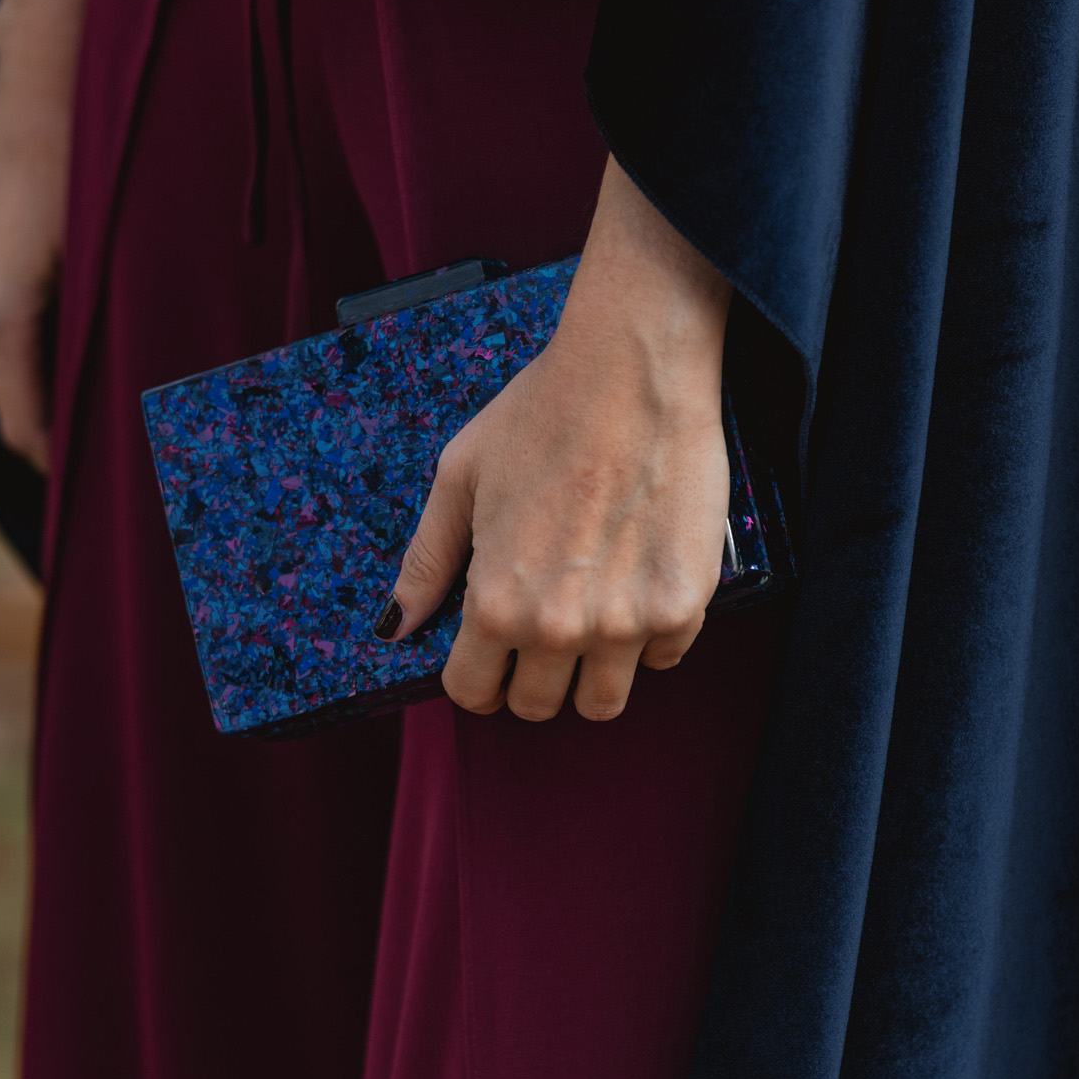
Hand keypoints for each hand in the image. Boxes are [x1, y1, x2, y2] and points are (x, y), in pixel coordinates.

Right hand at [0, 0, 116, 472]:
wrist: (55, 70)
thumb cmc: (104, 159)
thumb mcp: (127, 259)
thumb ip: (138, 336)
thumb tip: (182, 411)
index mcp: (1, 318)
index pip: (31, 438)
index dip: (80, 477)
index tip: (132, 507)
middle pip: (24, 417)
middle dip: (83, 447)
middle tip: (153, 478)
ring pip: (23, 380)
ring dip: (73, 405)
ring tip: (143, 429)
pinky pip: (19, 345)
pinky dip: (58, 367)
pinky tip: (113, 368)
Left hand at [378, 159, 732, 721]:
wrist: (634, 371)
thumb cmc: (541, 412)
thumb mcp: (460, 478)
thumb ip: (427, 561)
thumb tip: (395, 626)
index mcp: (494, 602)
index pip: (474, 693)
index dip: (476, 677)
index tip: (489, 655)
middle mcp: (557, 627)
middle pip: (538, 707)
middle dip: (531, 678)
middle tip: (542, 630)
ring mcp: (625, 623)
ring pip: (602, 703)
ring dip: (591, 673)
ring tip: (591, 619)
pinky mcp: (683, 604)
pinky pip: (663, 659)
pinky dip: (650, 637)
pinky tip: (638, 585)